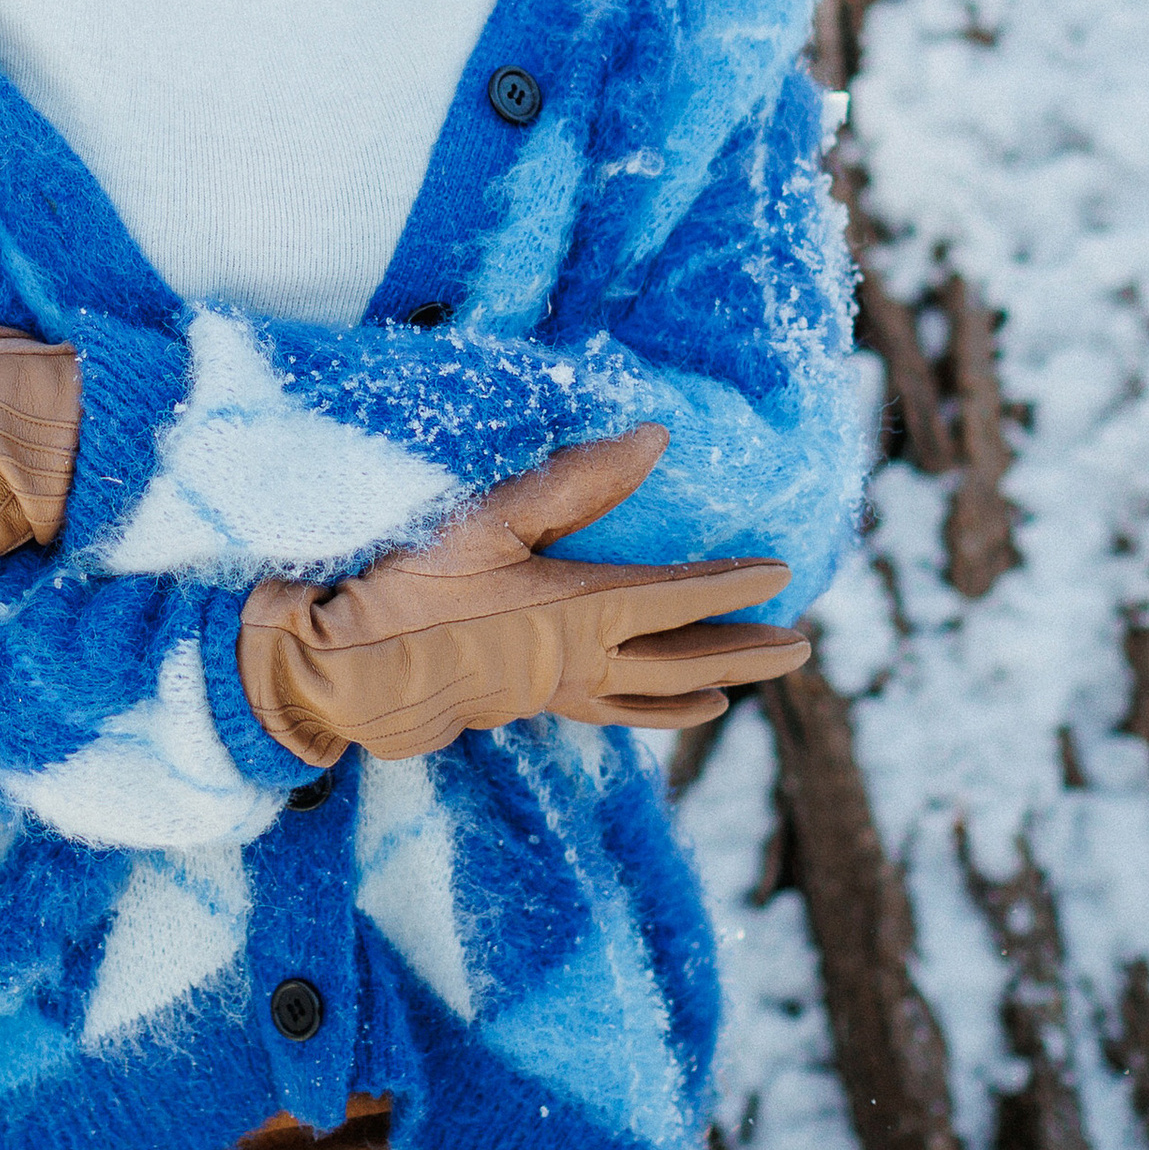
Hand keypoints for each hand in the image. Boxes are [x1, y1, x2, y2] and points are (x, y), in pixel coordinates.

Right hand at [238, 424, 808, 766]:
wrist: (348, 673)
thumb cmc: (408, 589)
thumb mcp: (485, 522)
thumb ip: (571, 482)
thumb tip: (653, 438)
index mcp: (579, 613)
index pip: (679, 599)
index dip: (734, 586)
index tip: (784, 573)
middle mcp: (581, 661)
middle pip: (686, 662)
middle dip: (746, 652)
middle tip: (800, 644)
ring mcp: (556, 689)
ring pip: (655, 696)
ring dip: (708, 685)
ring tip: (743, 683)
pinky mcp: (529, 702)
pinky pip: (614, 711)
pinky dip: (657, 709)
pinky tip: (672, 704)